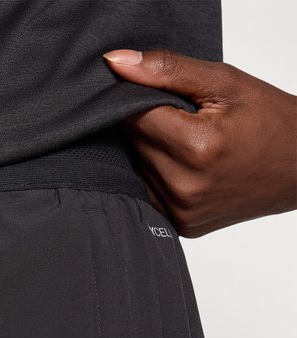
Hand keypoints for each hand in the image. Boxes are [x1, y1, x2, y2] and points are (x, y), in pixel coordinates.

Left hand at [103, 49, 296, 236]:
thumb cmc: (269, 121)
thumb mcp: (224, 83)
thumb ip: (167, 70)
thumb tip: (116, 63)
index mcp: (198, 147)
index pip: (134, 117)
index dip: (144, 100)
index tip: (167, 97)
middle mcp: (186, 187)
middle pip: (135, 145)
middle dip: (150, 126)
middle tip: (185, 119)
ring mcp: (183, 211)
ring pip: (138, 169)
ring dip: (153, 152)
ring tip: (189, 143)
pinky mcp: (182, 226)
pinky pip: (150, 193)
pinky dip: (159, 176)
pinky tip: (185, 166)